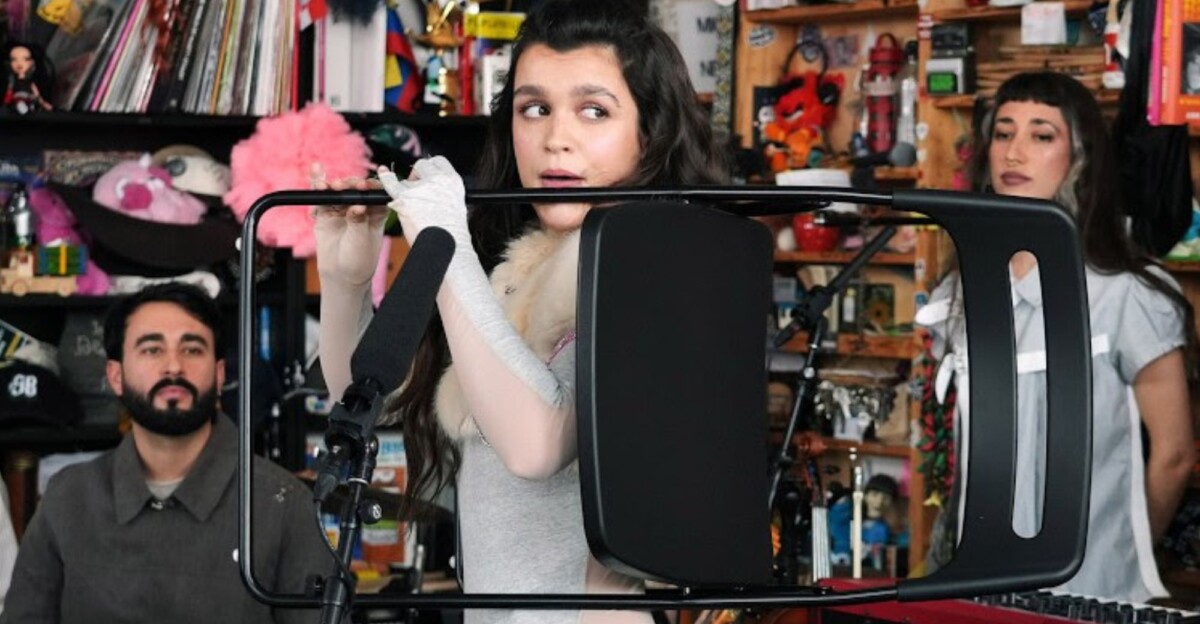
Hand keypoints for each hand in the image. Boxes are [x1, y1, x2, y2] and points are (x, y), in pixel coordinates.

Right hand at [311, 163, 387, 289]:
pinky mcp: (326, 213)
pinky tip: (317, 174)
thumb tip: (356, 205)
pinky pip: (321, 197)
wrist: (341, 276)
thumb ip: (358, 221)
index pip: (375, 193)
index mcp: (377, 212)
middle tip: (344, 186)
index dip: (370, 187)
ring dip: (332, 185)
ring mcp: (342, 209)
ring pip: (338, 191)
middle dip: (349, 185)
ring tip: (328, 186)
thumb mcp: (361, 241)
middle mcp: (360, 207)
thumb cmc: (359, 260)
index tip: (364, 186)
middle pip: (355, 189)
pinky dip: (319, 185)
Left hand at [377, 156, 470, 248]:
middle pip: (422, 165)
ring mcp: (421, 188)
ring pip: (406, 179)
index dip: (430, 168)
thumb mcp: (456, 206)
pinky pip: (390, 183)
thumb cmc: (452, 234)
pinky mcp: (405, 198)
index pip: (438, 162)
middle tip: (416, 188)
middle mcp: (438, 180)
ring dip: (405, 189)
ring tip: (410, 204)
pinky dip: (385, 178)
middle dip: (417, 174)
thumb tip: (432, 188)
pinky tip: (382, 174)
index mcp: (453, 181)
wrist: (448, 248)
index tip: (426, 176)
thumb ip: (444, 193)